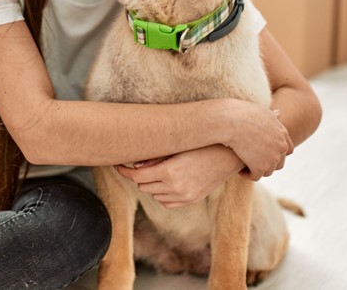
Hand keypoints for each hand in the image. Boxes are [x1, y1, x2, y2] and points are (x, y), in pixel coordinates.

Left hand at [115, 145, 243, 208]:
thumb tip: (135, 166)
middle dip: (139, 176)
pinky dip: (163, 194)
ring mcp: (184, 196)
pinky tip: (168, 182)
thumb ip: (155, 157)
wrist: (228, 154)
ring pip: (154, 195)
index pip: (136, 177)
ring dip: (151, 185)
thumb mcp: (176, 146)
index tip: (118, 165)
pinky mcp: (192, 200)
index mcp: (169, 171)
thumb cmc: (201, 143)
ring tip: (158, 170)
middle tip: (139, 164)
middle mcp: (176, 187)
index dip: (124, 171)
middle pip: (143, 186)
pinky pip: (167, 203)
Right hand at [228, 102, 292, 180]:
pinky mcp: (260, 167)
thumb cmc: (243, 113)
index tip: (265, 154)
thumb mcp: (261, 111)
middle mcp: (281, 147)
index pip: (287, 150)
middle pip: (279, 163)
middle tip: (253, 162)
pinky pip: (255, 176)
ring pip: (267, 171)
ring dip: (257, 170)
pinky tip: (239, 171)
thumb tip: (279, 113)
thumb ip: (272, 115)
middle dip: (267, 164)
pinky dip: (248, 175)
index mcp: (282, 133)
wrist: (232, 121)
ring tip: (244, 166)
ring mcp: (272, 158)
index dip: (277, 154)